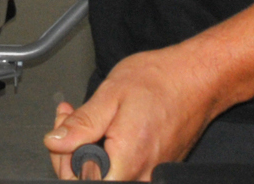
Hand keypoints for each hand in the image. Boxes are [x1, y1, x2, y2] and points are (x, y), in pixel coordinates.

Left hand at [43, 43, 224, 180]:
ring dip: (86, 147)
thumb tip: (55, 142)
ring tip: (84, 117)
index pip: (81, 180)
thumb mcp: (111, 94)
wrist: (198, 78)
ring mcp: (151, 174)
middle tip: (68, 116)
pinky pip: (122, 167)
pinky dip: (105, 148)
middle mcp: (142, 174)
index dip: (63, 156)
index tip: (62, 127)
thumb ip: (82, 124)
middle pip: (91, 179)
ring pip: (105, 173)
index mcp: (127, 160)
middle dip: (70, 148)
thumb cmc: (162, 81)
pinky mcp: (155, 169)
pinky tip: (103, 125)